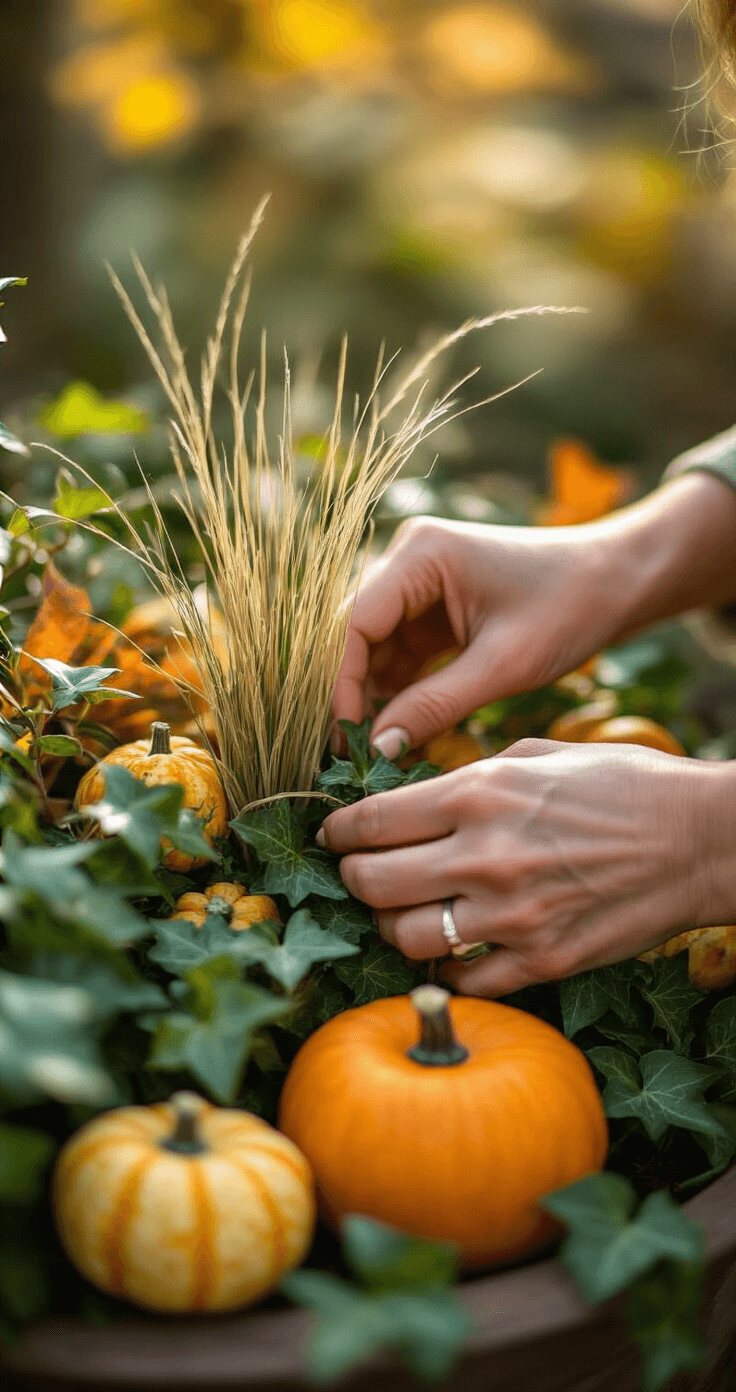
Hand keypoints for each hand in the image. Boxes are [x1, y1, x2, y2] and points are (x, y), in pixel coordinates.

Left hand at [318, 738, 735, 994]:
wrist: (700, 841)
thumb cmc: (624, 785)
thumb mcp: (539, 755)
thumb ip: (470, 775)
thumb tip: (414, 797)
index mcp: (480, 794)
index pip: (371, 820)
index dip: (340, 830)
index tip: (336, 835)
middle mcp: (485, 856)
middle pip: (372, 882)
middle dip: (354, 878)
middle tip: (362, 873)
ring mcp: (511, 916)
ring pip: (403, 937)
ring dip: (394, 926)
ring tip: (408, 912)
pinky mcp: (540, 962)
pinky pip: (461, 980)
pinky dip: (447, 968)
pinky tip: (455, 946)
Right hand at [331, 475, 735, 759]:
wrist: (620, 581)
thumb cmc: (571, 609)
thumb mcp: (503, 666)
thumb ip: (435, 705)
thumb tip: (379, 749)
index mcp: (421, 553)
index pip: (355, 623)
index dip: (344, 683)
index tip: (348, 738)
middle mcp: (411, 557)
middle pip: (358, 632)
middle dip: (354, 692)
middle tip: (351, 752)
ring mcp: (422, 580)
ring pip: (376, 644)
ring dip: (375, 694)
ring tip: (374, 749)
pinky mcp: (437, 604)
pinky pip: (402, 648)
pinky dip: (401, 687)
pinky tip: (400, 728)